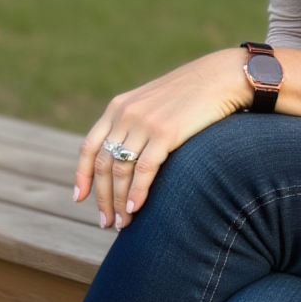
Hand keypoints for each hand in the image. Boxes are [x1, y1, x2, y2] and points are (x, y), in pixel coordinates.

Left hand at [72, 48, 252, 229]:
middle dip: (101, 198)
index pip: (89, 147)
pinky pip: (144, 170)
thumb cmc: (192, 94)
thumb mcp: (153, 102)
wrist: (221, 76)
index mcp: (118, 106)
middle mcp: (125, 114)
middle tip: (106, 222)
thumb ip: (135, 123)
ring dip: (118, 202)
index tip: (79, 198)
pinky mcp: (165, 133)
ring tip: (123, 224)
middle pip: (103, 164)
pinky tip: (135, 209)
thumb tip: (126, 156)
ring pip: (120, 171)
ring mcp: (144, 123)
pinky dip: (137, 193)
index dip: (82, 175)